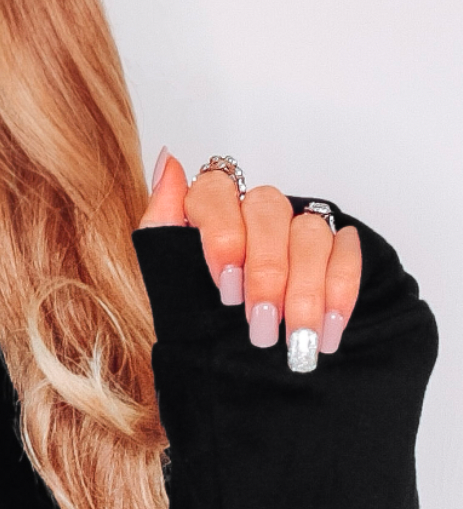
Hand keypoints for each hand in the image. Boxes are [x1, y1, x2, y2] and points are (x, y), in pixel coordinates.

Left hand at [141, 149, 361, 373]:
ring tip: (295, 341)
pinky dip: (339, 293)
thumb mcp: (165, 274)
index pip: (215, 192)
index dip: (223, 237)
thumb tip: (168, 161)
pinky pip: (346, 253)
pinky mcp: (333, 243)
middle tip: (260, 325)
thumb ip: (162, 223)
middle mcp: (254, 208)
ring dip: (305, 291)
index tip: (224, 287)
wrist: (224, 347)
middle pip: (268, 213)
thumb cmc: (190, 307)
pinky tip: (327, 330)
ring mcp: (296, 223)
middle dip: (266, 273)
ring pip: (310, 233)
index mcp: (208, 208)